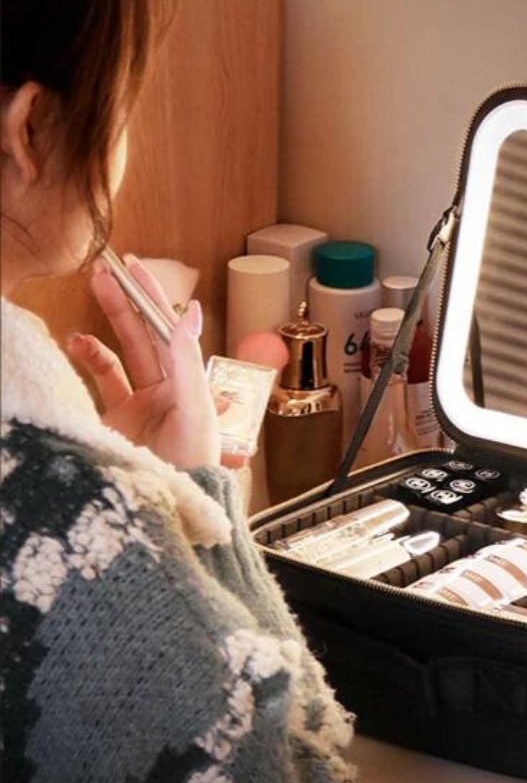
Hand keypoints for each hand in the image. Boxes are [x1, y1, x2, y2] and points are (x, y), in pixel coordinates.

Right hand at [67, 254, 222, 470]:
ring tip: (88, 304)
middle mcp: (166, 392)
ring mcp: (137, 407)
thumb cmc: (192, 468)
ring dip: (103, 330)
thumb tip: (190, 311)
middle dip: (125, 303)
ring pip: (117, 356)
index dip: (153, 297)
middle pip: (143, 337)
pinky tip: (74, 344)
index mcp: (190, 384)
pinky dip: (86, 362)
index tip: (135, 267)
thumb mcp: (196, 411)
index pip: (170, 331)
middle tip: (105, 271)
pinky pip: (97, 384)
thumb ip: (188, 361)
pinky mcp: (112, 424)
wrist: (165, 515)